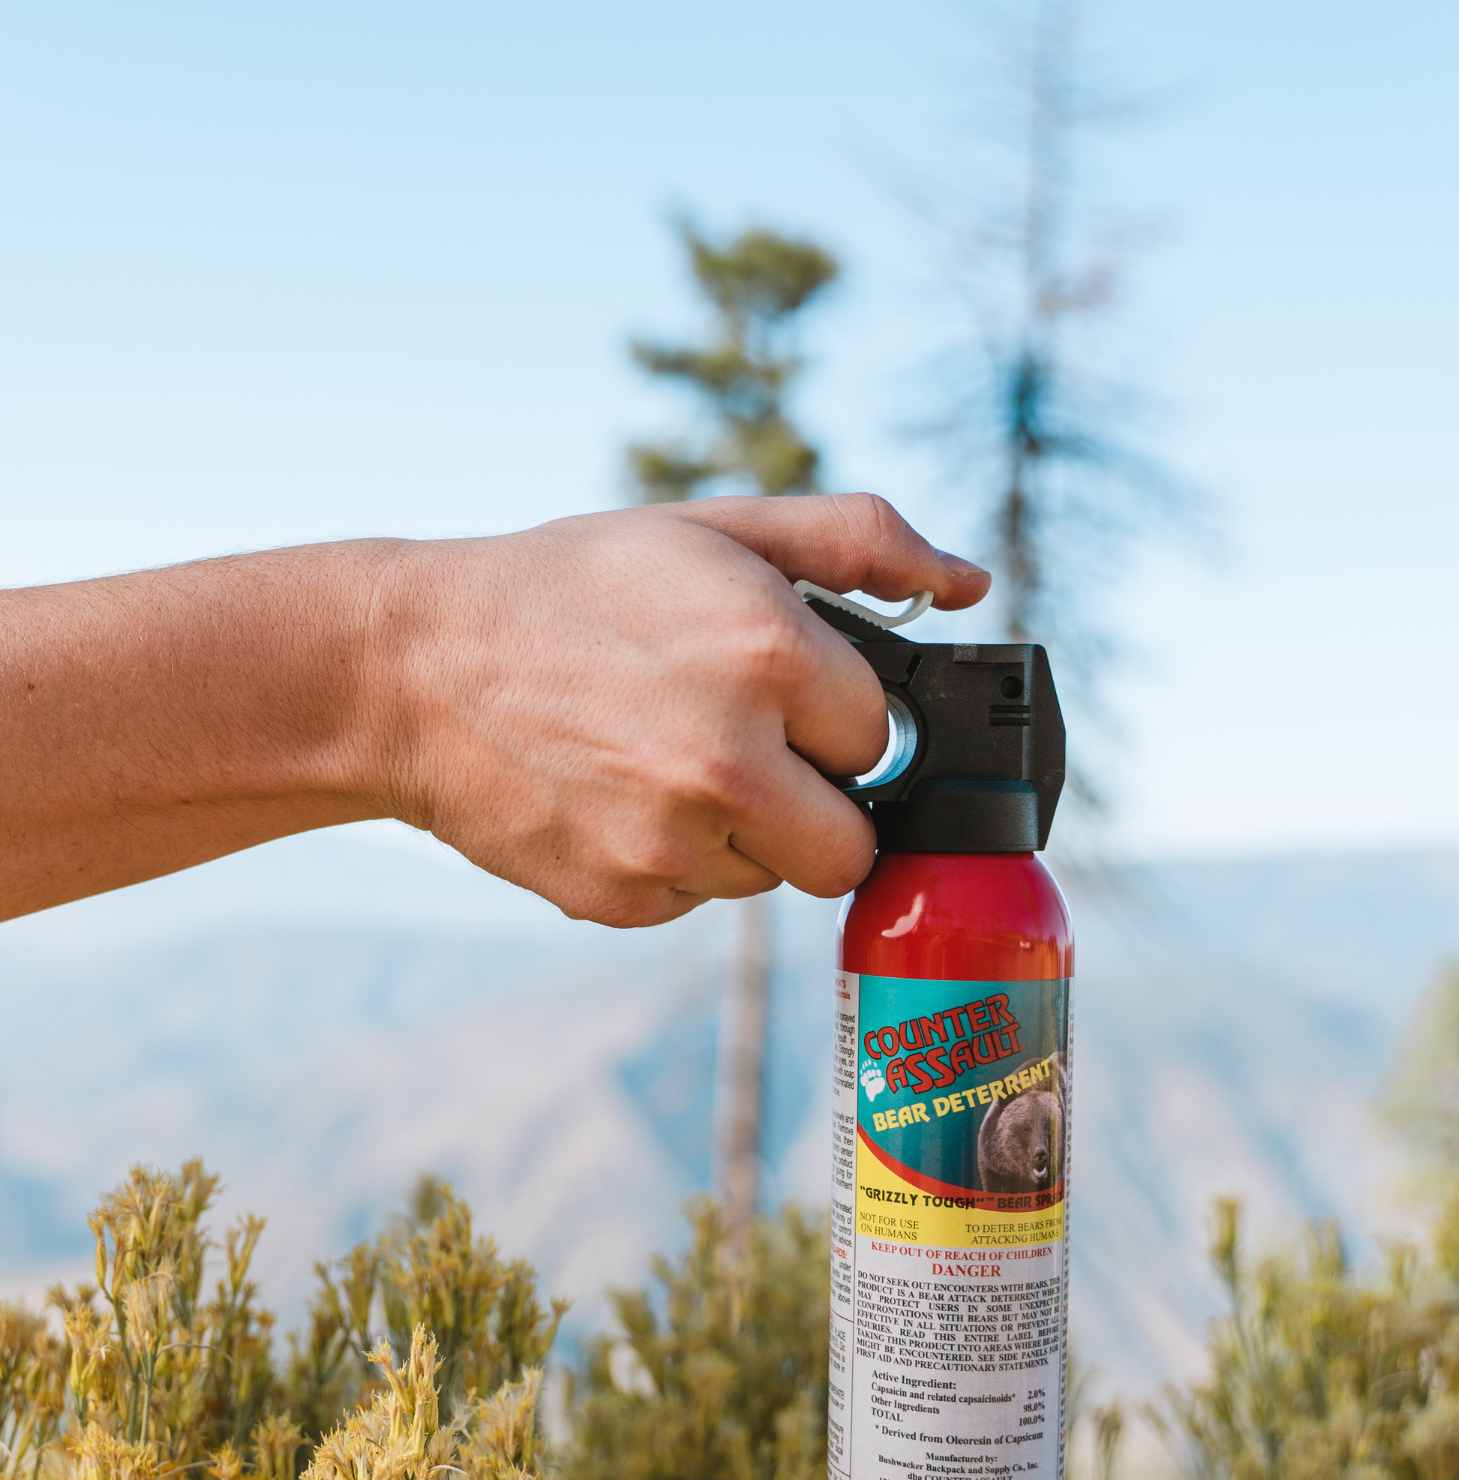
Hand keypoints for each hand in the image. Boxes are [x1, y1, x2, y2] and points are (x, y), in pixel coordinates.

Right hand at [379, 495, 989, 926]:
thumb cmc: (577, 588)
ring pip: (773, 876)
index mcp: (769, 655)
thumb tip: (971, 585)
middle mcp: (729, 761)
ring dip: (746, 832)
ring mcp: (673, 844)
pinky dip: (677, 861)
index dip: (834, 715)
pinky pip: (699, 899)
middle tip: (750, 750)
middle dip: (816, 801)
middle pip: (852, 843)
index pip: (880, 734)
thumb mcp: (718, 528)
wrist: (414, 670)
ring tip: (666, 760)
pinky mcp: (626, 900)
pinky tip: (622, 798)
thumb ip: (860, 540)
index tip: (783, 695)